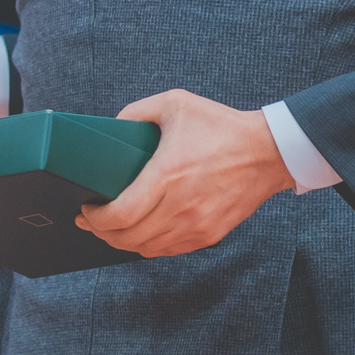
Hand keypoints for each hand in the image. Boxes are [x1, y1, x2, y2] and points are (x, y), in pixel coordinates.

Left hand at [76, 90, 295, 257]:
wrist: (269, 152)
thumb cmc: (221, 126)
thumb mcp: (175, 103)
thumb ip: (136, 112)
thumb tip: (110, 129)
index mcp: (168, 175)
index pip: (121, 214)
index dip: (96, 219)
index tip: (85, 208)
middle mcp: (181, 206)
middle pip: (127, 238)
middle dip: (101, 232)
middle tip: (89, 220)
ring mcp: (196, 225)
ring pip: (145, 249)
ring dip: (122, 242)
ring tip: (112, 228)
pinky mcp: (209, 235)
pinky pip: (168, 251)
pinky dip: (148, 245)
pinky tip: (141, 232)